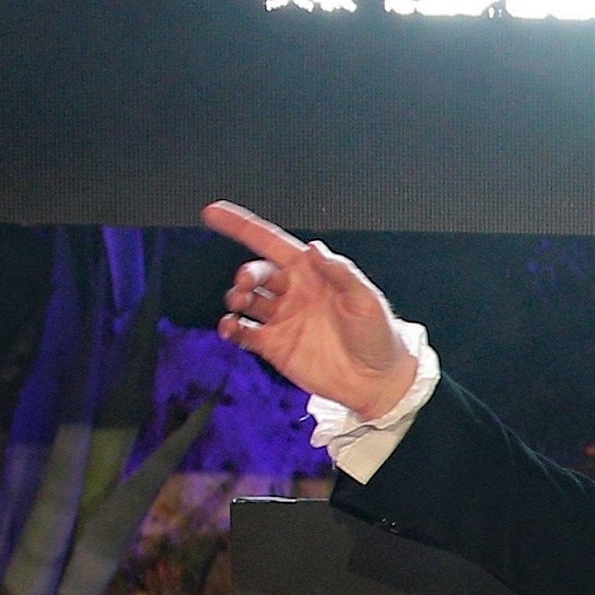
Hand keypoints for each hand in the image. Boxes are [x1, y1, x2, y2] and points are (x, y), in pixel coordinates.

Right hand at [203, 201, 417, 420]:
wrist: (378, 381)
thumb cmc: (378, 336)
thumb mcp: (366, 299)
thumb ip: (340, 273)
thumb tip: (315, 248)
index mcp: (312, 274)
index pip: (271, 243)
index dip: (242, 226)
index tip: (215, 213)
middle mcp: (294, 293)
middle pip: (256, 272)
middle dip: (246, 273)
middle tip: (246, 282)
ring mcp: (283, 318)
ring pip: (247, 299)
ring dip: (236, 297)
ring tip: (240, 303)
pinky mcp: (275, 345)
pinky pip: (244, 332)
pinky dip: (231, 328)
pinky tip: (229, 327)